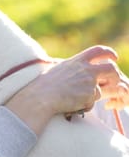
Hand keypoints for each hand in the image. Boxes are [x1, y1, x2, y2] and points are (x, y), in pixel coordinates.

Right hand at [6, 45, 125, 135]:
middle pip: (111, 68)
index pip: (99, 51)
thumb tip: (69, 68)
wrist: (40, 97)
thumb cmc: (43, 85)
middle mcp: (86, 70)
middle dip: (115, 76)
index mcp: (77, 61)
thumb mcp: (57, 69)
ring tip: (89, 98)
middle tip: (111, 82)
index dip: (109, 53)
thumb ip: (69, 67)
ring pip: (105, 88)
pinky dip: (85, 105)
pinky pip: (93, 102)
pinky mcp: (90, 96)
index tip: (113, 58)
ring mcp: (90, 83)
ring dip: (102, 93)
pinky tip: (73, 105)